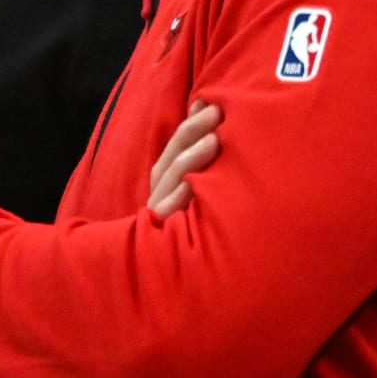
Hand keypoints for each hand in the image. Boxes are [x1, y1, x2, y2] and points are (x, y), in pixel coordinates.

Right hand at [147, 100, 221, 217]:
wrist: (196, 275)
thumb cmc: (207, 215)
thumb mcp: (204, 178)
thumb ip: (201, 143)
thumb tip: (204, 104)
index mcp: (168, 178)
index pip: (177, 145)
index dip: (191, 122)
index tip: (209, 102)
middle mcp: (161, 190)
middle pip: (173, 156)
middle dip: (193, 131)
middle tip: (216, 112)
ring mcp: (160, 210)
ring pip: (172, 177)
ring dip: (192, 157)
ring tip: (214, 139)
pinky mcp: (162, 228)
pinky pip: (169, 208)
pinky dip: (180, 195)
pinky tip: (193, 182)